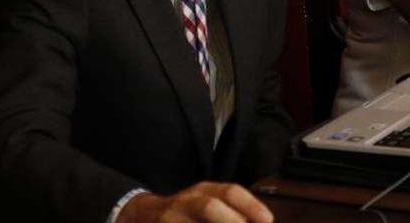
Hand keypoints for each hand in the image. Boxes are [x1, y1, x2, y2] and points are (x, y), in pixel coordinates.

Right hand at [117, 182, 273, 222]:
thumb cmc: (187, 213)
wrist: (142, 215)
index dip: (251, 206)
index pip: (230, 192)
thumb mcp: (207, 202)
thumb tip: (263, 221)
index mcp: (203, 190)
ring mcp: (170, 218)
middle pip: (210, 207)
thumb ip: (233, 210)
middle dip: (232, 221)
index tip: (268, 221)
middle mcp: (186, 201)